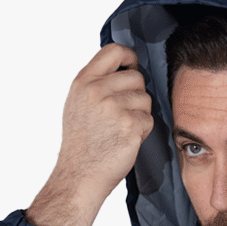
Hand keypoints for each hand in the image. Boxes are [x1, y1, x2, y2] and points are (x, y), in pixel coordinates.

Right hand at [26, 44, 152, 225]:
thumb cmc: (81, 143)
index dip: (129, 57)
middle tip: (125, 113)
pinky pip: (149, 119)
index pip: (114, 50)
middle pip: (136, 77)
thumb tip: (122, 66)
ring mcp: (114, 108)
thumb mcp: (77, 103)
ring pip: (145, 99)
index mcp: (83, 82)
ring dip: (140, 114)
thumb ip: (96, 82)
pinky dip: (143, 131)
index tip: (132, 67)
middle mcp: (97, 91)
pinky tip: (127, 139)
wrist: (80, 175)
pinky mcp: (130, 126)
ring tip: (122, 129)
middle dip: (136, 94)